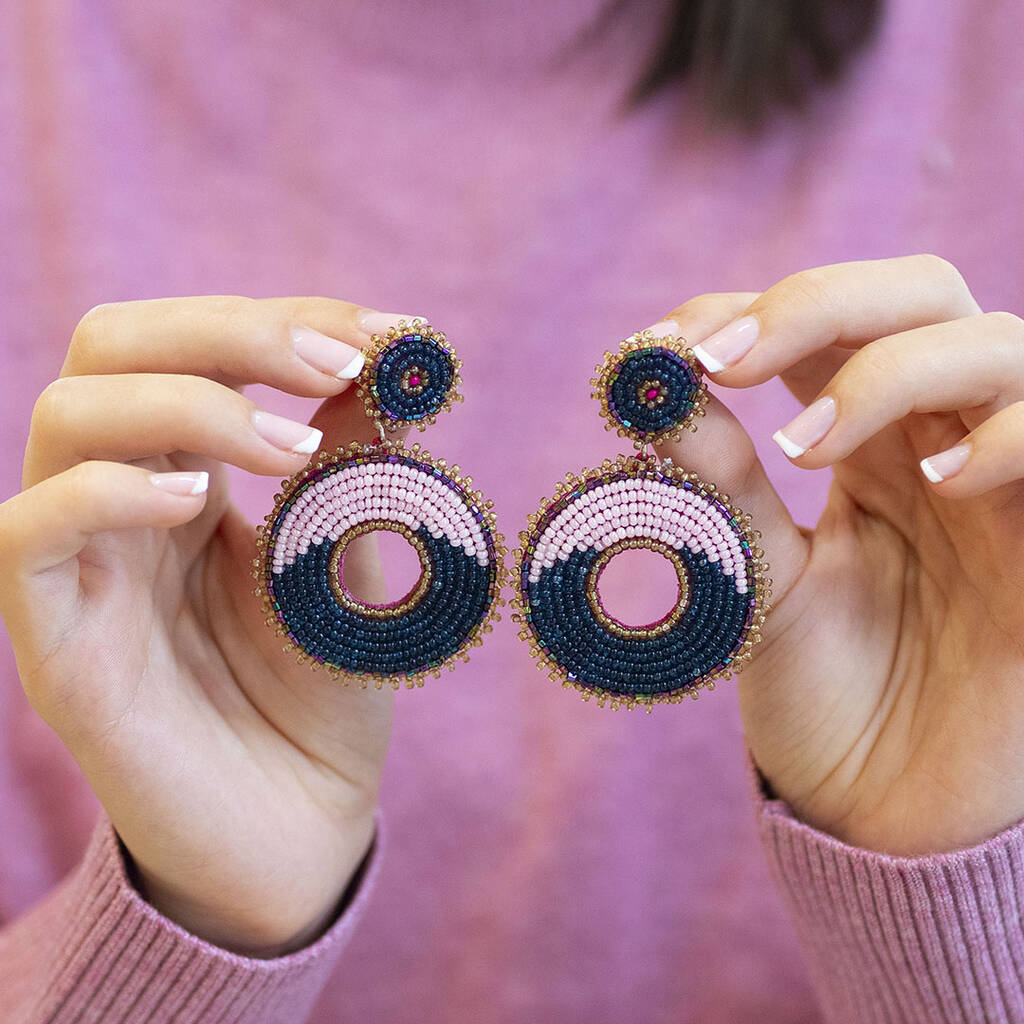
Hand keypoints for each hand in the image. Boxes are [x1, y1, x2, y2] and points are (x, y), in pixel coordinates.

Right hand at [0, 297, 419, 954]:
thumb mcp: (354, 559)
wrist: (298, 822)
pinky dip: (107, 491)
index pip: (207, 342)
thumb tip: (396, 358)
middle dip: (234, 332)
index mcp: (194, 468)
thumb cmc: (326, 691)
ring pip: (70, 413)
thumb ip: (356, 466)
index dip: (297, 319)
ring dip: (190, 401)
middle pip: (119, 344)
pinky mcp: (51, 635)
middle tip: (341, 364)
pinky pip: (28, 530)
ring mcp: (82, 559)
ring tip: (290, 446)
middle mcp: (126, 495)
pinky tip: (196, 504)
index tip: (400, 332)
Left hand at [657, 254, 1023, 854]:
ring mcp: (1005, 484)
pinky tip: (934, 479)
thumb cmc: (825, 696)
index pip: (823, 322)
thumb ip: (716, 483)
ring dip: (892, 369)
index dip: (746, 309)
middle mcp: (937, 442)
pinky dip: (1008, 435)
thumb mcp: (754, 580)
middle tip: (725, 359)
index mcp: (863, 444)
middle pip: (917, 296)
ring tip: (804, 449)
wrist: (888, 813)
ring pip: (998, 347)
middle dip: (817, 305)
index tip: (663, 347)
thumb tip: (642, 383)